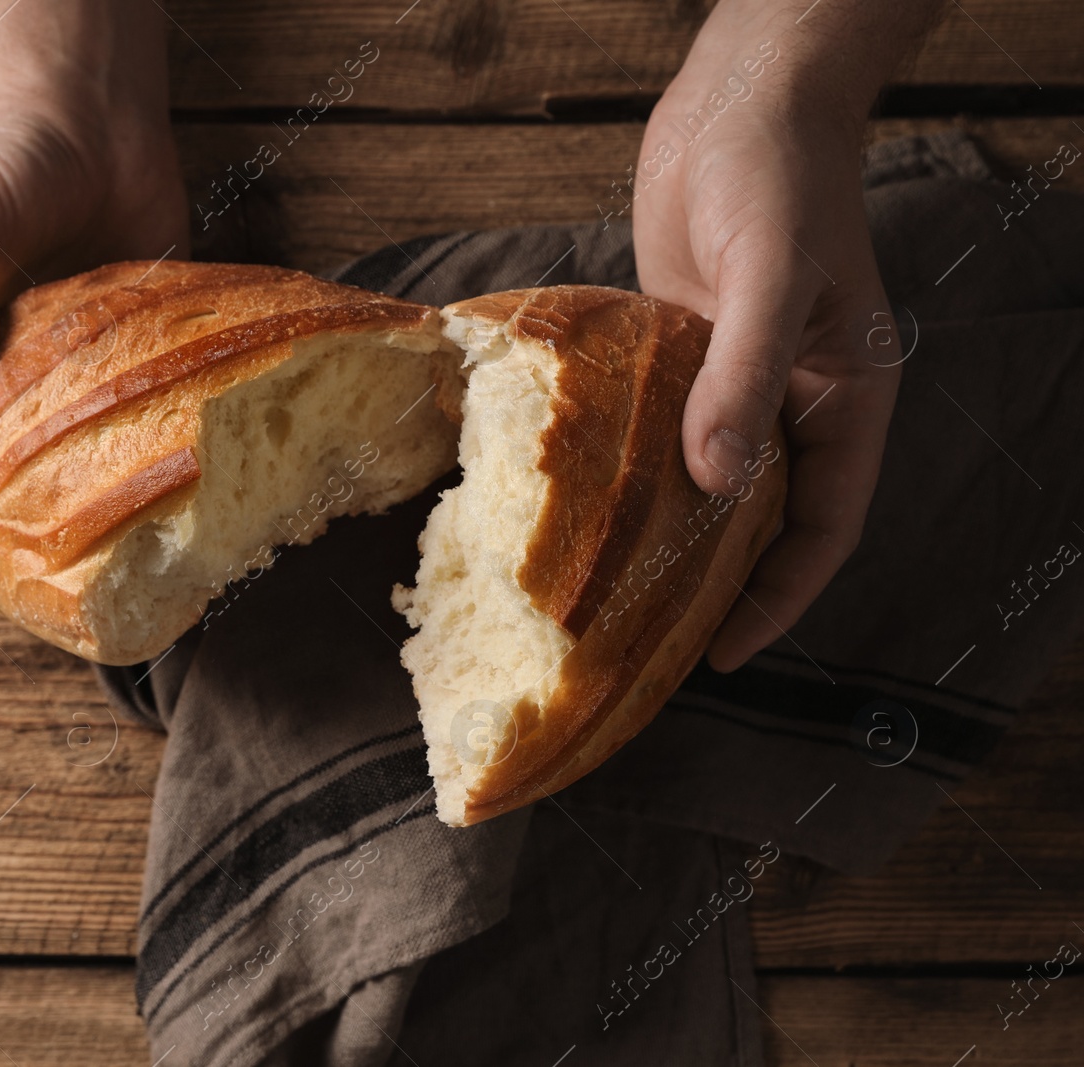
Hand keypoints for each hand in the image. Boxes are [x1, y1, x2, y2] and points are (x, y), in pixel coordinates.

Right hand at [0, 0, 186, 575]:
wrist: (96, 117)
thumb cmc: (5, 161)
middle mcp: (9, 382)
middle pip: (6, 478)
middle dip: (25, 529)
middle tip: (58, 576)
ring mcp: (77, 378)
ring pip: (84, 460)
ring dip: (103, 501)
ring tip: (131, 548)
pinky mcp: (139, 359)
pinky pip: (150, 416)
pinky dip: (164, 449)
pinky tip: (190, 485)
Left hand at [632, 0, 941, 669]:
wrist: (738, 102)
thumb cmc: (779, 178)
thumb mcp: (771, 276)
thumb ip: (743, 374)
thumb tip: (717, 481)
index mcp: (841, 401)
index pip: (820, 528)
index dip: (779, 599)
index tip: (724, 653)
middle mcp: (786, 403)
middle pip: (757, 520)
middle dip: (713, 582)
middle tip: (646, 642)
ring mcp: (728, 381)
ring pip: (700, 481)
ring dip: (661, 530)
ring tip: (601, 591)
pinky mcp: (674, 354)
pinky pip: (653, 428)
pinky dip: (624, 466)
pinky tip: (575, 502)